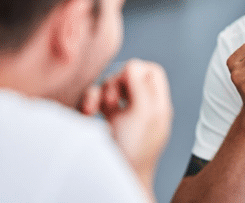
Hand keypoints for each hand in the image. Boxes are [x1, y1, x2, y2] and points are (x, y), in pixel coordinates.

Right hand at [80, 59, 172, 189]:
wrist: (116, 179)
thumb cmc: (134, 150)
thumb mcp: (144, 114)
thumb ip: (141, 85)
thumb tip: (133, 64)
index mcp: (158, 104)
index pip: (152, 72)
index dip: (137, 69)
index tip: (126, 81)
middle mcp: (142, 108)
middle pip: (128, 76)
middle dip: (114, 82)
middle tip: (111, 101)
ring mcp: (124, 115)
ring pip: (109, 88)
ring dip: (98, 93)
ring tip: (94, 109)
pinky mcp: (106, 123)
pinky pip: (95, 101)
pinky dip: (88, 102)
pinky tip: (86, 113)